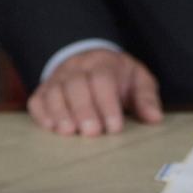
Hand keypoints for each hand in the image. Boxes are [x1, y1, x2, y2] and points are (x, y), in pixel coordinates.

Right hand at [28, 49, 162, 135]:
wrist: (89, 60)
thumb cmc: (117, 77)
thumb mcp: (137, 80)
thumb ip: (146, 98)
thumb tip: (155, 118)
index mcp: (103, 63)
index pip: (102, 79)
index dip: (107, 103)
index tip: (115, 127)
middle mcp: (76, 68)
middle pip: (75, 84)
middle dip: (83, 109)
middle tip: (91, 132)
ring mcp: (57, 79)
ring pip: (54, 91)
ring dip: (60, 112)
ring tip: (68, 132)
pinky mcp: (43, 91)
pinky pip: (37, 100)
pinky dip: (42, 113)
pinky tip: (50, 127)